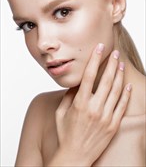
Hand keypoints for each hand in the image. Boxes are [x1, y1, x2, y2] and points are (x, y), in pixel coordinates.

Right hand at [55, 44, 130, 165]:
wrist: (75, 157)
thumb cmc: (66, 134)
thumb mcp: (61, 113)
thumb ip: (68, 96)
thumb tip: (77, 84)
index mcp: (80, 103)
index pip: (89, 75)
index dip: (95, 59)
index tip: (99, 48)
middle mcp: (94, 108)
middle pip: (106, 80)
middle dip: (112, 63)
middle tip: (115, 53)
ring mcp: (106, 117)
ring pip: (116, 90)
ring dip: (120, 75)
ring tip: (122, 64)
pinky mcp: (113, 125)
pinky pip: (122, 106)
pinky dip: (127, 94)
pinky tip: (129, 85)